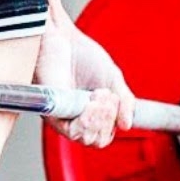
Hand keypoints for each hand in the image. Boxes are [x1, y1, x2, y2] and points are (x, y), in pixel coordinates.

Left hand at [33, 14, 134, 147]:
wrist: (63, 39)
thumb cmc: (82, 55)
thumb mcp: (113, 79)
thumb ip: (125, 102)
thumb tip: (127, 125)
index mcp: (90, 113)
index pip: (104, 136)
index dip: (113, 124)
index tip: (116, 101)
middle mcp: (75, 117)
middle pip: (95, 140)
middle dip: (108, 120)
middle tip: (108, 97)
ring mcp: (63, 115)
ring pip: (84, 138)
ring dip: (99, 119)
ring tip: (99, 97)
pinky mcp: (52, 111)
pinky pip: (70, 130)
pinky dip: (87, 118)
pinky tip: (90, 101)